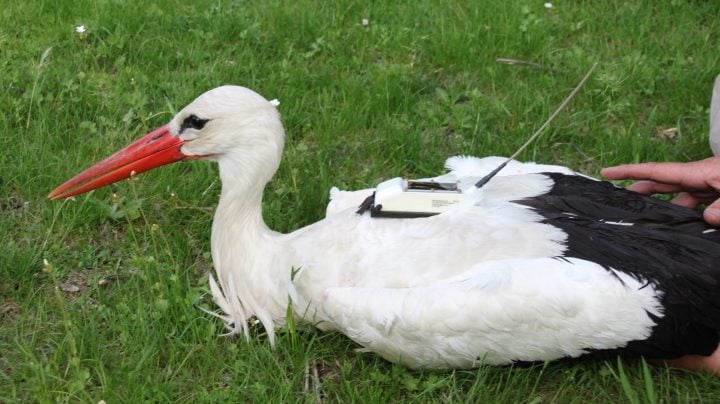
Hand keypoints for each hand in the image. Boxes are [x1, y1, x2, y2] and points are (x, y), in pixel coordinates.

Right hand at [601, 157, 719, 225]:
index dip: (629, 171)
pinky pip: (693, 203)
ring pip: (677, 196)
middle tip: (618, 201)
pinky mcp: (715, 193)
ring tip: (647, 222)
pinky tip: (682, 227)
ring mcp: (706, 185)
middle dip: (638, 190)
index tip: (607, 172)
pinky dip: (685, 214)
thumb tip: (706, 217)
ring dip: (663, 208)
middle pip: (660, 183)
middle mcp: (697, 177)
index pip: (655, 171)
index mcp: (697, 172)